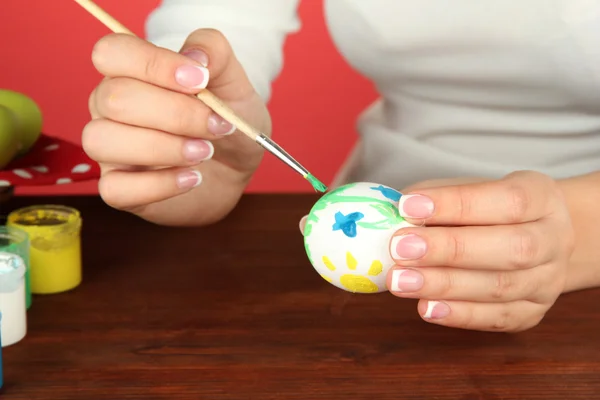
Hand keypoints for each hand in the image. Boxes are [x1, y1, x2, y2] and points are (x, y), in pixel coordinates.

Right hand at [83, 30, 270, 225]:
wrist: (235, 167)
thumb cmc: (224, 120)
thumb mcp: (232, 81)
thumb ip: (214, 52)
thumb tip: (194, 55)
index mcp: (129, 72)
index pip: (112, 52)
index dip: (155, 64)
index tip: (200, 81)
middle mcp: (109, 108)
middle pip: (114, 99)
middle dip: (175, 113)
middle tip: (216, 126)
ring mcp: (109, 150)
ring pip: (105, 141)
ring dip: (164, 148)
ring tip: (204, 152)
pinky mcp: (118, 189)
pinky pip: (116, 188)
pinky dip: (160, 184)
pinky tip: (192, 179)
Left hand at [387, 171, 574, 331]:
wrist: (535, 239)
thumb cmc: (488, 210)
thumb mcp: (469, 190)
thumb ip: (435, 200)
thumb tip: (388, 215)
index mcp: (542, 197)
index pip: (506, 200)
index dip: (456, 204)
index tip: (408, 206)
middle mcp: (554, 239)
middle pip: (512, 248)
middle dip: (450, 248)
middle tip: (400, 248)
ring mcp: (549, 281)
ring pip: (502, 287)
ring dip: (445, 285)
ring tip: (400, 281)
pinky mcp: (533, 313)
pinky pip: (499, 318)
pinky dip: (460, 315)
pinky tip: (425, 307)